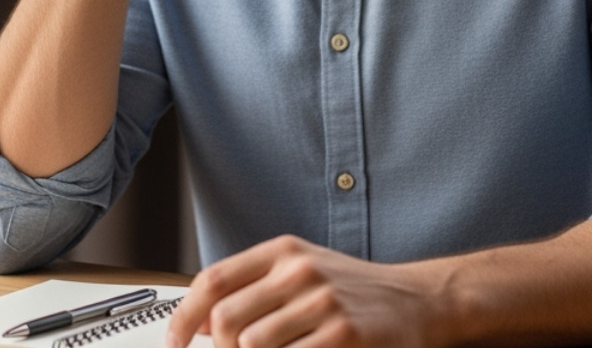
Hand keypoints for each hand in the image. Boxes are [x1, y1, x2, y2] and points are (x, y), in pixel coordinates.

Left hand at [166, 236, 442, 347]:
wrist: (417, 301)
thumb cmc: (355, 291)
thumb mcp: (303, 272)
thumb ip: (255, 288)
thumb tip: (198, 322)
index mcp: (283, 252)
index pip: (214, 281)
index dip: (184, 317)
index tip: (174, 344)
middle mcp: (300, 271)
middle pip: (226, 319)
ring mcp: (322, 301)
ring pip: (252, 345)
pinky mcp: (343, 332)